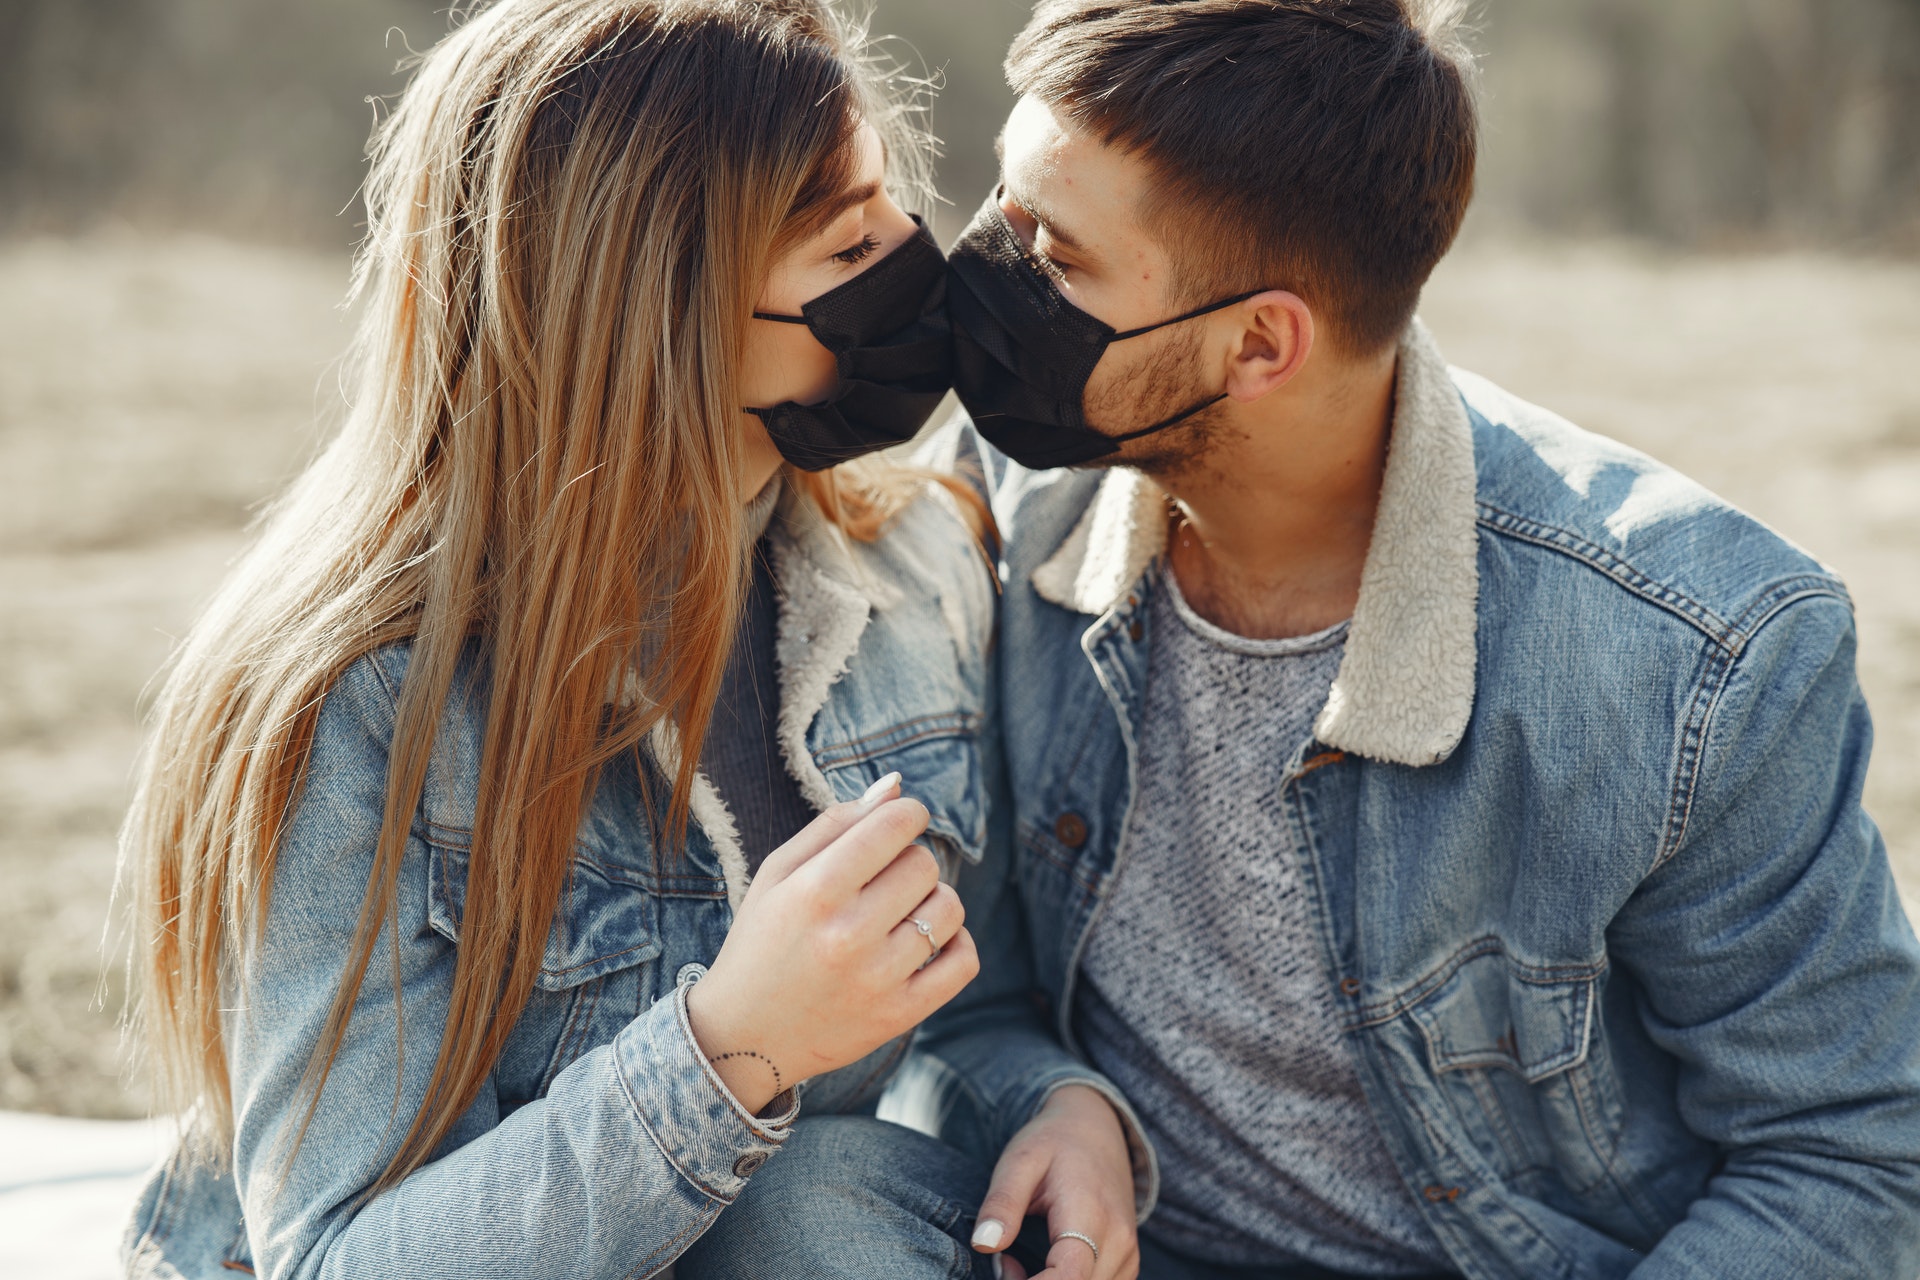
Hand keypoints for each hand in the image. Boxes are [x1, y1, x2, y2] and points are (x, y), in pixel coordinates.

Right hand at [685, 773, 978, 1112]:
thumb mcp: (779, 873)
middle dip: (910, 861)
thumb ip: (836, 822)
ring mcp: (878, 979)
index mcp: (815, 890)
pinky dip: (957, 943)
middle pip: (924, 865)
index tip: (901, 824)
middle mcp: (848, 934)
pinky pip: (964, 962)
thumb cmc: (761, 942)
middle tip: (883, 880)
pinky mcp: (900, 1015)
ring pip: (949, 909)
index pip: (896, 826)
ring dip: (932, 902)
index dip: (908, 815)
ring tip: (899, 913)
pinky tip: (927, 941)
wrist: (744, 1036)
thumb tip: (897, 786)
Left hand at [971, 1084, 1138, 1279]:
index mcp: (1091, 1214)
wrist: (1095, 1128)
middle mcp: (1119, 1241)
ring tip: (1019, 1261)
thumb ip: (1002, 1202)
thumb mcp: (1019, 1160)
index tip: (1003, 1269)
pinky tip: (1043, 1267)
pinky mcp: (1127, 1264)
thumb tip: (984, 1244)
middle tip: (1003, 1262)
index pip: (1069, 1278)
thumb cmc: (1053, 1142)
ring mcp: (1128, 1255)